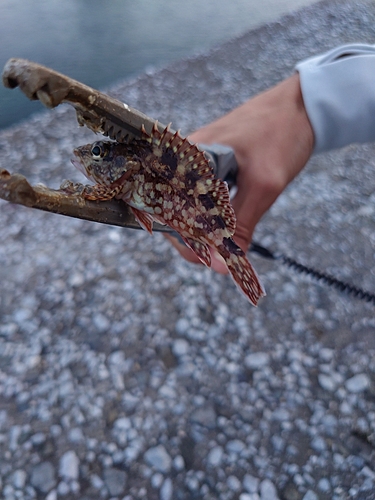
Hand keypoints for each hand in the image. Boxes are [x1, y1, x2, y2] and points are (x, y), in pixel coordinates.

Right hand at [165, 73, 313, 272]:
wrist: (301, 106)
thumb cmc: (281, 135)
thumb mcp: (264, 186)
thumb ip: (240, 226)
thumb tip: (222, 267)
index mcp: (187, 157)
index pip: (167, 209)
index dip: (184, 240)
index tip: (206, 260)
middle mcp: (182, 159)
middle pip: (173, 210)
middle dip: (194, 238)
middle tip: (221, 258)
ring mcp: (194, 162)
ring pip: (187, 205)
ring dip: (204, 229)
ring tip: (225, 245)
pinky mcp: (207, 165)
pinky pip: (199, 196)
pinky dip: (211, 216)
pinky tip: (225, 226)